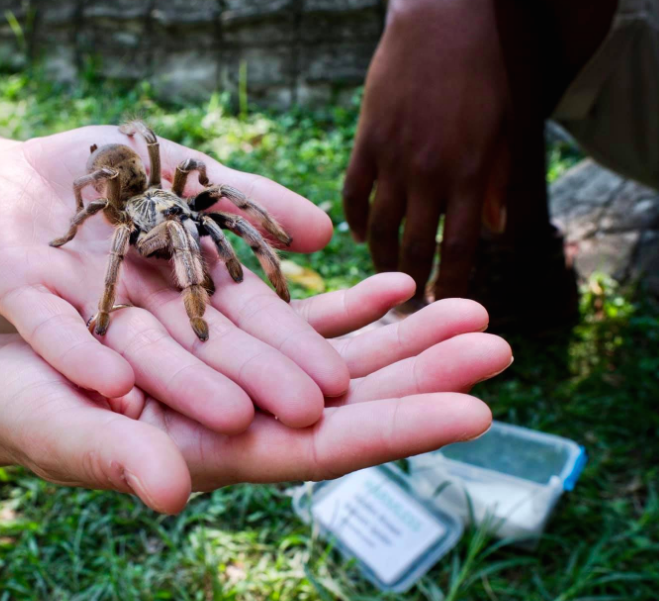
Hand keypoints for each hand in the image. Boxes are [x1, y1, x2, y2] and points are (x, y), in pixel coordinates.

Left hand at [0, 125, 346, 432]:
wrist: (8, 173)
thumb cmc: (107, 178)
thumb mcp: (186, 176)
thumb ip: (245, 201)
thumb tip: (326, 233)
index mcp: (179, 278)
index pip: (243, 316)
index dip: (288, 345)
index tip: (336, 380)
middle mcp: (138, 305)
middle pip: (201, 343)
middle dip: (253, 376)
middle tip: (307, 414)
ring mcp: (81, 303)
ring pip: (138, 347)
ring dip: (182, 380)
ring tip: (231, 416)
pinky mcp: (23, 294)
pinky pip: (52, 329)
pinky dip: (80, 352)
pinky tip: (113, 383)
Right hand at [0, 273, 510, 513]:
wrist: (3, 380)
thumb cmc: (25, 412)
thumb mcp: (64, 429)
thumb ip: (116, 457)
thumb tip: (170, 492)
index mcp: (216, 454)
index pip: (323, 449)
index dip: (396, 431)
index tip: (473, 413)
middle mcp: (243, 422)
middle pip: (351, 405)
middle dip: (424, 377)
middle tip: (500, 346)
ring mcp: (240, 383)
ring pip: (339, 363)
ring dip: (403, 339)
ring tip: (469, 307)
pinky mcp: (225, 344)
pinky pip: (300, 326)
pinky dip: (347, 306)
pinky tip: (391, 283)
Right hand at [342, 0, 508, 299]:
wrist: (445, 20)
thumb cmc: (487, 71)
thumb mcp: (507, 127)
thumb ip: (498, 181)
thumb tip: (495, 229)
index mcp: (469, 173)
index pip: (462, 247)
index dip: (454, 284)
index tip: (447, 307)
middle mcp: (429, 172)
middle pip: (415, 246)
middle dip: (415, 284)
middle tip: (411, 310)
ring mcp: (393, 157)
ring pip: (381, 226)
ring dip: (383, 259)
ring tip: (387, 278)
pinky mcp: (367, 141)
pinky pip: (355, 193)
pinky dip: (357, 220)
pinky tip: (363, 235)